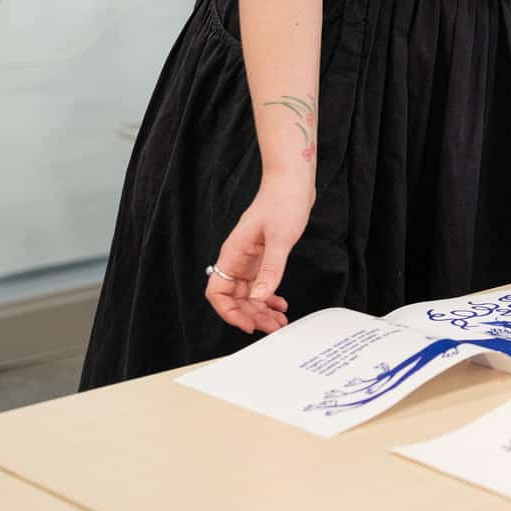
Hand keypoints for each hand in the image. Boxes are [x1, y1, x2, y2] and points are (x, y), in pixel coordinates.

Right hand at [205, 176, 312, 334]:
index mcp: (234, 254)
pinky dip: (269, 296)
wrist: (292, 182)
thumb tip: (259, 297)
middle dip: (251, 316)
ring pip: (249, 293)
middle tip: (272, 328)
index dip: (229, 312)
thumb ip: (270, 269)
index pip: (217, 292)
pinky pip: (260, 283)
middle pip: (234, 298)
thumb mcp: (280, 238)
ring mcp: (250, 258)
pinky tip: (280, 303)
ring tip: (279, 322)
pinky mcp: (262, 255)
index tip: (248, 324)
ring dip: (261, 310)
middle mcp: (238, 259)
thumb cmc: (283, 202)